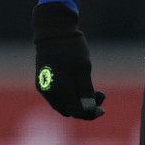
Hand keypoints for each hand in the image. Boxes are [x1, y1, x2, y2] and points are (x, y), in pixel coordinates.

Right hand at [33, 1, 104, 119]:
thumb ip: (86, 91)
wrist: (52, 30)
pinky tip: (79, 85)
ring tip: (93, 90)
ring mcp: (44, 87)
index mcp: (60, 86)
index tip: (102, 109)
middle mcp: (49, 90)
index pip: (76, 111)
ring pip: (63, 105)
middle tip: (100, 95)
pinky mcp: (42, 83)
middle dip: (85, 107)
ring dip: (78, 102)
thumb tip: (91, 110)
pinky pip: (58, 97)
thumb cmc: (71, 47)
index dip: (90, 113)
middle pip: (69, 110)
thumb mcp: (84, 68)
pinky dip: (69, 96)